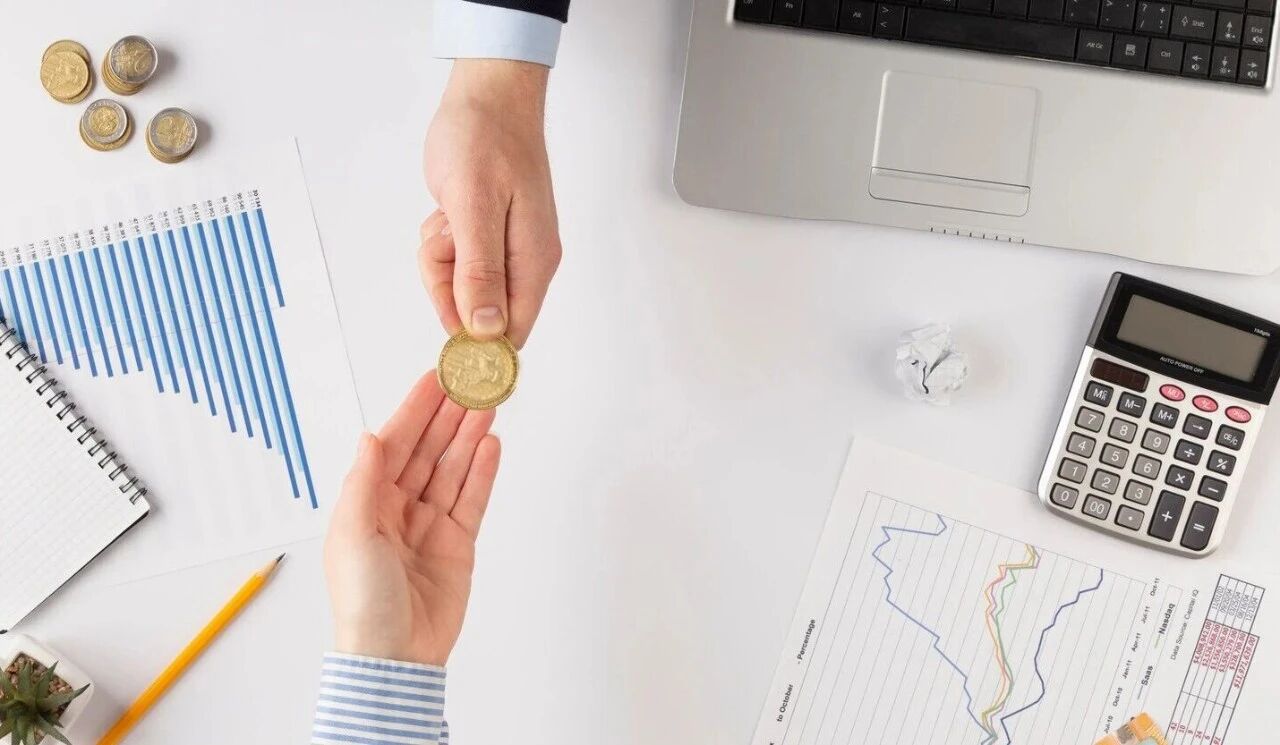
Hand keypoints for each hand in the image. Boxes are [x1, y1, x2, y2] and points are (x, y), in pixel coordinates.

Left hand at [324, 372, 500, 664]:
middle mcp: (398, 508)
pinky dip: (483, 472)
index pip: (394, 444)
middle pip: (428, 451)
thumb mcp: (352, 534)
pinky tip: (492, 445)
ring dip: (469, 437)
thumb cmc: (362, 602)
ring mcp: (430, 525)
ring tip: (488, 405)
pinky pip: (472, 499)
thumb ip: (364, 482)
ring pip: (453, 469)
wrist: (394, 655)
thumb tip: (370, 437)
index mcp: (366, 502)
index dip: (414, 411)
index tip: (434, 381)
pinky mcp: (458, 543)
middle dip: (448, 416)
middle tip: (471, 384)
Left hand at [421, 58, 561, 348]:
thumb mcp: (474, 206)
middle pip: (480, 314)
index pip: (511, 334)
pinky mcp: (490, 238)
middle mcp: (528, 263)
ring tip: (446, 217)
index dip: (476, 345)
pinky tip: (447, 211)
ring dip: (441, 260)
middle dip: (448, 287)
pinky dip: (442, 243)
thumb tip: (487, 329)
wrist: (487, 95)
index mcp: (534, 262)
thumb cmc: (485, 139)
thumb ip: (480, 271)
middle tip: (444, 239)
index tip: (442, 331)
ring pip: (461, 288)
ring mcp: (509, 250)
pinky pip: (456, 263)